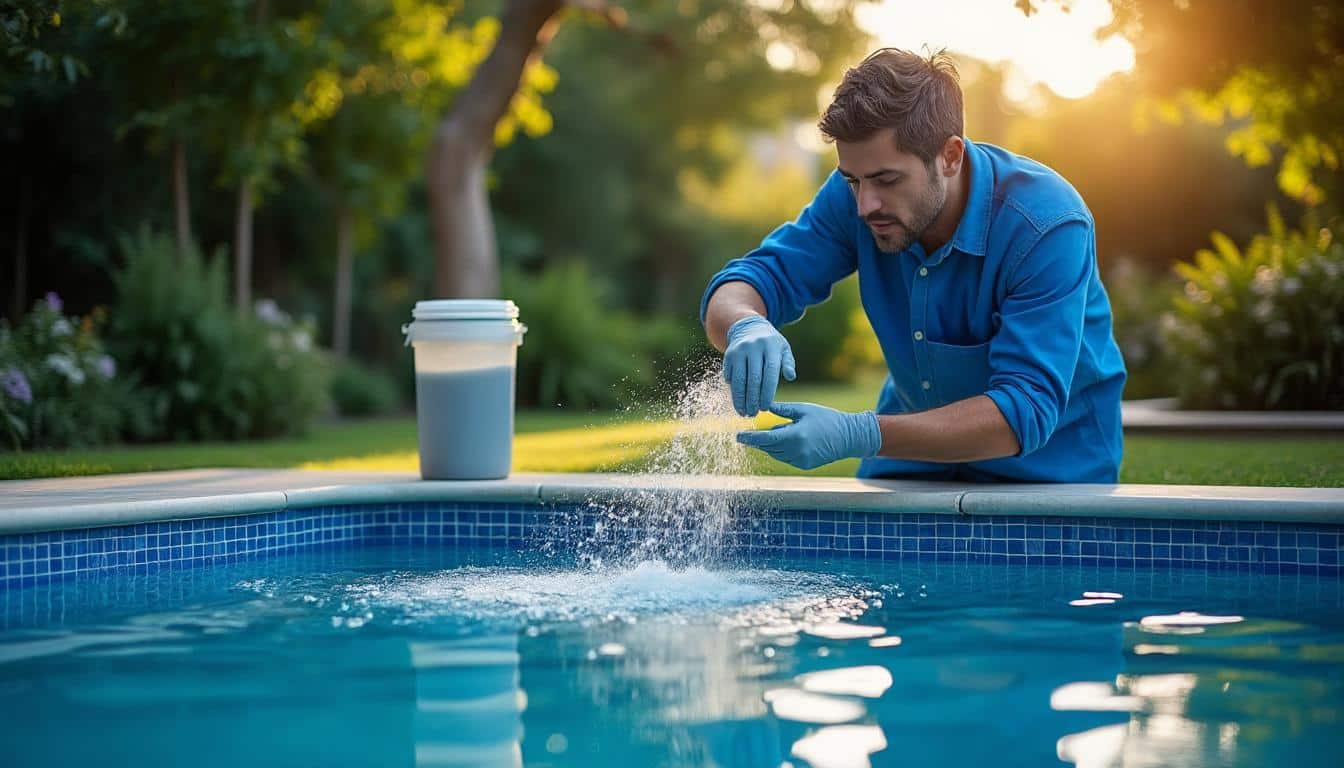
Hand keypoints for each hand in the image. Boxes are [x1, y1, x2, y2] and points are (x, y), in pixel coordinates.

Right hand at [723, 315, 795, 416]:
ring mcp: (739, 350)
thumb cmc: (771, 344)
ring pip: (739, 379)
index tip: (765, 408)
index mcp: (771, 347)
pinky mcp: (729, 355)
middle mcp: (754, 348)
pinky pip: (730, 376)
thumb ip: (788, 363)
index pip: (769, 374)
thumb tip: (791, 377)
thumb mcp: (783, 349)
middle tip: (754, 414)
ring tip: (744, 412)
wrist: (749, 327)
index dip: (767, 393)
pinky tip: (737, 402)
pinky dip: (733, 390)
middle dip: (753, 399)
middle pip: (753, 379)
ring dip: (740, 399)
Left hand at [736, 402, 880, 469]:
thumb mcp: (803, 409)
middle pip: (768, 447)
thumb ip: (782, 410)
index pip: (765, 439)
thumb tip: (763, 406)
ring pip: (775, 454)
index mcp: (795, 436)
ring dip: (771, 444)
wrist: (848, 437)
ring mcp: (800, 461)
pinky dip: (781, 449)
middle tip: (752, 431)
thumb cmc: (827, 418)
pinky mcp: (804, 465)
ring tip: (780, 431)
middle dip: (759, 439)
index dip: (750, 438)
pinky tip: (788, 439)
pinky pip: (785, 458)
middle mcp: (796, 451)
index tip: (737, 436)